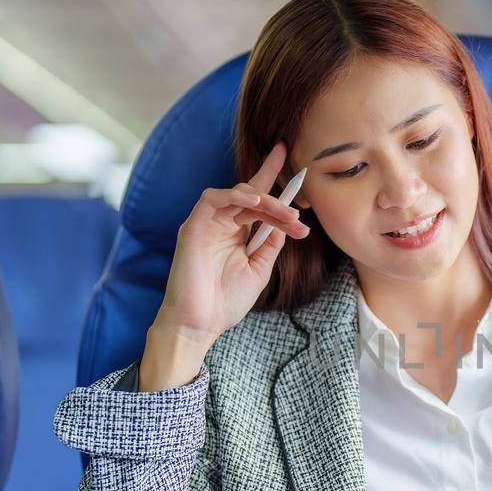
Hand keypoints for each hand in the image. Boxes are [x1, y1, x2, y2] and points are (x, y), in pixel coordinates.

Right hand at [152, 140, 310, 349]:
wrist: (201, 323)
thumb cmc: (226, 301)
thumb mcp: (258, 270)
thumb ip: (270, 244)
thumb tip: (283, 222)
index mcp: (236, 233)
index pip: (256, 201)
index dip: (272, 177)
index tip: (296, 167)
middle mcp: (222, 224)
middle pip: (252, 196)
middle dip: (279, 202)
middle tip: (298, 217)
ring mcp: (207, 224)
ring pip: (238, 195)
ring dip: (265, 201)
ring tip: (286, 215)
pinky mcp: (194, 226)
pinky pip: (213, 199)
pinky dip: (235, 196)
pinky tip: (255, 202)